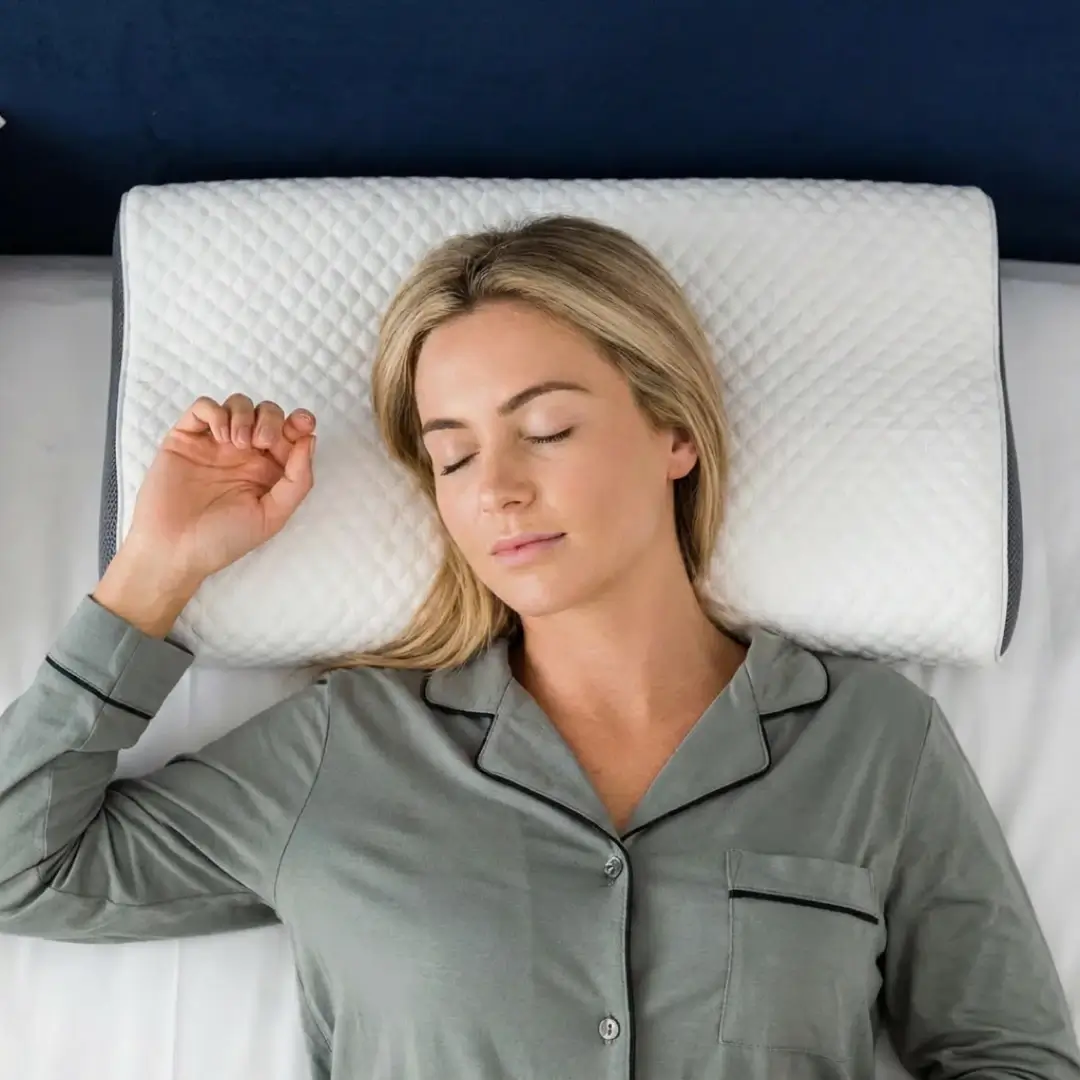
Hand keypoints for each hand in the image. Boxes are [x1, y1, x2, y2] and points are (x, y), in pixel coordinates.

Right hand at [122, 393, 317, 584]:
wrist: (174, 550)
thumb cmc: (223, 539)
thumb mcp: (273, 515)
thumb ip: (298, 479)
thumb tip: (310, 439)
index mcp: (268, 470)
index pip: (290, 433)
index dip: (300, 422)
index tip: (302, 425)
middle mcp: (244, 453)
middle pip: (267, 413)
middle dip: (271, 419)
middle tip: (261, 443)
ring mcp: (214, 444)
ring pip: (238, 404)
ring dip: (245, 415)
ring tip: (238, 443)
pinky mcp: (186, 439)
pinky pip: (203, 407)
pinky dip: (216, 412)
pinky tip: (219, 437)